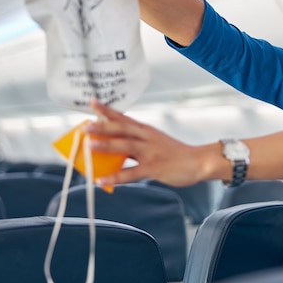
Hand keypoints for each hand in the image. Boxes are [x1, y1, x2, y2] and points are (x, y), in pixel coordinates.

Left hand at [85, 99, 216, 187]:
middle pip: (122, 129)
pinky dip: (116, 176)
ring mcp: (150, 152)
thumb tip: (111, 151)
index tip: (91, 102)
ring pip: (125, 146)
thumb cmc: (175, 154)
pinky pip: (132, 173)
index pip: (123, 117)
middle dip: (102, 126)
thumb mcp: (154, 143)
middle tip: (85, 126)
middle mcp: (147, 138)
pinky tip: (103, 180)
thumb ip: (134, 145)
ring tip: (89, 145)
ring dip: (106, 145)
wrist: (198, 162)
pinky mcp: (154, 167)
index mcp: (146, 130)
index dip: (106, 110)